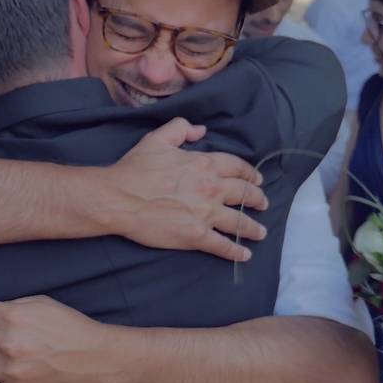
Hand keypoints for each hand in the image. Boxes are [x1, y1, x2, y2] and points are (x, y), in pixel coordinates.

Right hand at [102, 117, 268, 262]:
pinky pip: (222, 245)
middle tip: (263, 203)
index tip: (256, 179)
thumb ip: (181, 128)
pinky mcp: (196, 235)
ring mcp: (205, 214)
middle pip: (244, 193)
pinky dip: (235, 250)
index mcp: (204, 164)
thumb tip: (201, 131)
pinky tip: (244, 254)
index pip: (237, 167)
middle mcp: (211, 188)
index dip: (250, 173)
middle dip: (257, 199)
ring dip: (252, 227)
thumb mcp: (157, 139)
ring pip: (238, 221)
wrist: (119, 198)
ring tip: (260, 232)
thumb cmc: (135, 168)